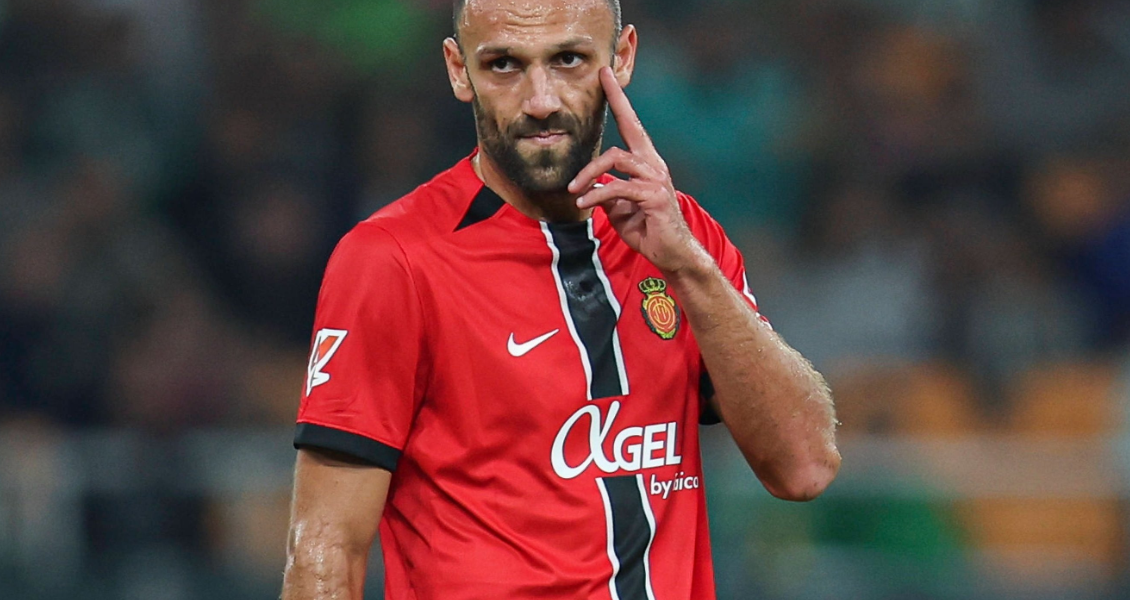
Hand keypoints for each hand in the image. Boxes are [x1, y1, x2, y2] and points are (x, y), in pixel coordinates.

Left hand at [569, 67, 705, 274]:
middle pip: (630, 127)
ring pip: (615, 159)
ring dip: (589, 174)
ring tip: (574, 190)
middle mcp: (653, 165)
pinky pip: (618, 188)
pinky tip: (584, 204)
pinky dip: (597, 195)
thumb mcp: (620, 208)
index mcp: (646, 163)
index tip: (606, 76)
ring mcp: (655, 179)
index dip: (619, 100)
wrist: (673, 254)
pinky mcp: (653, 196)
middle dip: (616, 101)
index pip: (632, 125)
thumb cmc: (648, 231)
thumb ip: (608, 193)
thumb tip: (592, 189)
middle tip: (599, 81)